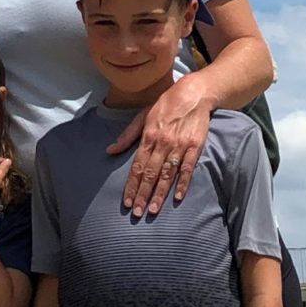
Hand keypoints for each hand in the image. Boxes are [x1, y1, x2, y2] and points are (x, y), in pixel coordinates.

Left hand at [107, 83, 213, 218]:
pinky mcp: (195, 146)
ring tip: (153, 209)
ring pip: (167, 173)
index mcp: (148, 136)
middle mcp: (162, 143)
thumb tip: (110, 150)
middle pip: (150, 173)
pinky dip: (183, 183)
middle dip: (143, 194)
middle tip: (137, 212)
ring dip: (160, 193)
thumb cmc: (166, 104)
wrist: (193, 93)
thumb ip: (127, 135)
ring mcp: (179, 145)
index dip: (131, 185)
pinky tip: (178, 197)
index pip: (137, 166)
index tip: (127, 201)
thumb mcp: (143, 115)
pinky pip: (188, 168)